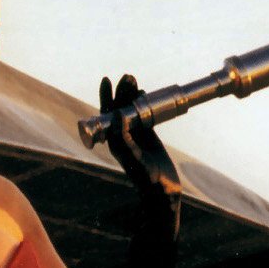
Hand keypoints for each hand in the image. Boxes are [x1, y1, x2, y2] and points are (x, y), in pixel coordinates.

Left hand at [97, 74, 181, 202]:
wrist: (162, 190)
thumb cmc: (145, 177)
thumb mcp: (133, 156)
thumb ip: (124, 137)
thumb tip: (116, 114)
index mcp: (114, 141)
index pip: (107, 115)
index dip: (106, 97)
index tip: (107, 80)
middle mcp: (123, 137)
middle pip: (119, 109)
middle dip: (121, 92)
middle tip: (127, 77)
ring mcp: (136, 136)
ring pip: (132, 110)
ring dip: (132, 95)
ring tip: (133, 80)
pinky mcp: (149, 136)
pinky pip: (145, 116)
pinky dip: (144, 104)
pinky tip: (144, 94)